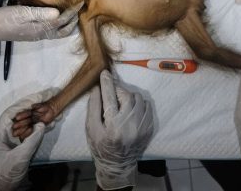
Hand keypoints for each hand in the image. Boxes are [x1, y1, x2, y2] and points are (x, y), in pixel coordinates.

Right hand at [0, 2, 82, 43]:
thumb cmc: (4, 19)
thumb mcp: (21, 13)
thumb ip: (40, 13)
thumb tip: (59, 14)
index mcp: (40, 29)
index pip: (62, 21)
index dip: (73, 12)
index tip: (81, 2)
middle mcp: (40, 34)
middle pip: (63, 31)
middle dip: (73, 21)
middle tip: (79, 8)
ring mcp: (36, 35)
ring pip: (57, 32)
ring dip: (67, 23)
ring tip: (71, 12)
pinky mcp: (30, 33)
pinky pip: (50, 30)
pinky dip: (58, 24)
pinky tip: (55, 15)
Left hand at [0, 93, 48, 190]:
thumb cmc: (5, 175)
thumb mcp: (20, 159)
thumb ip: (31, 140)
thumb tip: (42, 124)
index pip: (12, 112)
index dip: (27, 102)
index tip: (41, 97)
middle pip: (17, 113)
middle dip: (34, 105)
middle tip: (49, 96)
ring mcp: (4, 135)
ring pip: (21, 119)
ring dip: (36, 113)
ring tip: (52, 106)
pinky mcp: (11, 140)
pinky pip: (23, 128)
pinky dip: (35, 123)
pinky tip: (47, 121)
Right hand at [86, 70, 153, 189]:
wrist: (117, 166)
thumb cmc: (100, 147)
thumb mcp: (91, 129)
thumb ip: (93, 107)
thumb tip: (97, 88)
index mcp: (113, 125)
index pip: (109, 97)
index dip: (107, 83)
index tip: (105, 73)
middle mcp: (130, 125)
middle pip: (127, 95)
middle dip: (118, 90)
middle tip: (112, 91)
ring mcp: (142, 127)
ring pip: (139, 99)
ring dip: (129, 96)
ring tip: (121, 101)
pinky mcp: (149, 128)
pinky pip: (148, 107)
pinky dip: (139, 104)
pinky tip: (131, 108)